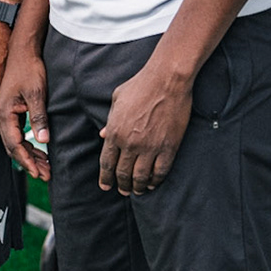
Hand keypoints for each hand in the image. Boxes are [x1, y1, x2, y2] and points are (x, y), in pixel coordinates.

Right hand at [0, 42, 50, 179]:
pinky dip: (28, 145)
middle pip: (13, 147)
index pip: (15, 145)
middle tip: (45, 175)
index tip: (39, 173)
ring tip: (46, 167)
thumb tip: (43, 140)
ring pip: (15, 142)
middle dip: (29, 162)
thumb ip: (38, 117)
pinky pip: (17, 133)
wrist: (22, 49)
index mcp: (4, 113)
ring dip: (30, 155)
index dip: (27, 161)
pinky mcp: (11, 110)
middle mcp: (1, 116)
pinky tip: (40, 151)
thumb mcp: (36, 92)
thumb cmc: (28, 68)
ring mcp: (5, 113)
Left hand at [99, 60, 192, 195]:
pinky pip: (161, 171)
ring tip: (137, 191)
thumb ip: (109, 119)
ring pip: (141, 177)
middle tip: (123, 191)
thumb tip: (102, 134)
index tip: (105, 186)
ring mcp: (150, 147)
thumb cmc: (140, 85)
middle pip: (123, 173)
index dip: (105, 178)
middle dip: (122, 185)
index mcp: (114, 132)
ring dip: (138, 187)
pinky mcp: (169, 147)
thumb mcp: (117, 99)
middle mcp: (130, 143)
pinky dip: (156, 180)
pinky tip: (153, 184)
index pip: (106, 163)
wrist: (167, 80)